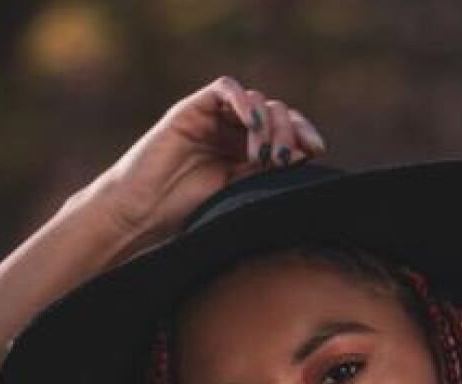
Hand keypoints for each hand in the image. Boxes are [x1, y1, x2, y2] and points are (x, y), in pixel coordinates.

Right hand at [81, 76, 326, 260]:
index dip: (305, 134)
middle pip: (277, 112)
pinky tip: (252, 124)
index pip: (287, 131)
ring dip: (269, 123)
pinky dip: (244, 101)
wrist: (143, 215)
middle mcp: (234, 133)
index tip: (318, 151)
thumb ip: (269, 176)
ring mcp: (213, 119)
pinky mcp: (192, 109)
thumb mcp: (241, 198)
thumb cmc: (188, 216)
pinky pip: (225, 89)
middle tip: (285, 159)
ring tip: (262, 156)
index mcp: (249, 154)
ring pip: (256, 100)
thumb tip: (308, 157)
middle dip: (289, 131)